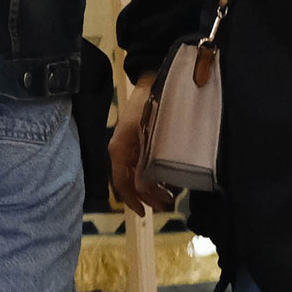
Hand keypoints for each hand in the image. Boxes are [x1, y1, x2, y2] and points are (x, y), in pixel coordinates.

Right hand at [109, 74, 175, 215]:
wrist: (155, 78)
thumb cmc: (152, 103)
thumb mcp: (150, 132)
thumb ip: (150, 159)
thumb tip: (153, 185)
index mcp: (120, 149)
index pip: (122, 183)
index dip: (133, 200)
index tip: (145, 213)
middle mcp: (123, 150)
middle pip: (131, 182)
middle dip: (147, 196)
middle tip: (167, 204)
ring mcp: (132, 145)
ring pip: (138, 175)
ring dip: (152, 187)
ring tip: (171, 195)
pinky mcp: (141, 140)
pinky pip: (144, 164)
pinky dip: (155, 175)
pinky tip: (170, 178)